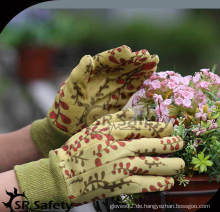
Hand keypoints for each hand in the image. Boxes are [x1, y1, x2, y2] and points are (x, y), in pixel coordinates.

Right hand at [15, 110, 184, 208]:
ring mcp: (120, 167)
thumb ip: (113, 118)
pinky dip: (156, 183)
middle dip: (168, 144)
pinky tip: (167, 182)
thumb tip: (131, 111)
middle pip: (150, 145)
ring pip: (150, 165)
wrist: (64, 173)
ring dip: (168, 165)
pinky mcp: (118, 184)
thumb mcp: (93, 127)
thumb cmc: (78, 148)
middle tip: (179, 144)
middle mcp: (119, 148)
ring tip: (180, 165)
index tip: (170, 128)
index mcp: (112, 132)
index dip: (159, 128)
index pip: (141, 128)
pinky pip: (142, 184)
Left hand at [31, 45, 158, 155]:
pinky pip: (131, 88)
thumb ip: (79, 74)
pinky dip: (140, 82)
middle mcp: (104, 77)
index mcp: (92, 72)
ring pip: (129, 75)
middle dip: (135, 60)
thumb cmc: (66, 107)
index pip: (107, 60)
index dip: (118, 55)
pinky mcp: (118, 99)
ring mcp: (113, 88)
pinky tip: (149, 75)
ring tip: (153, 61)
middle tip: (148, 55)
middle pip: (122, 65)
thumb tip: (88, 57)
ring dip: (141, 68)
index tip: (129, 51)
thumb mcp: (70, 90)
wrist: (69, 126)